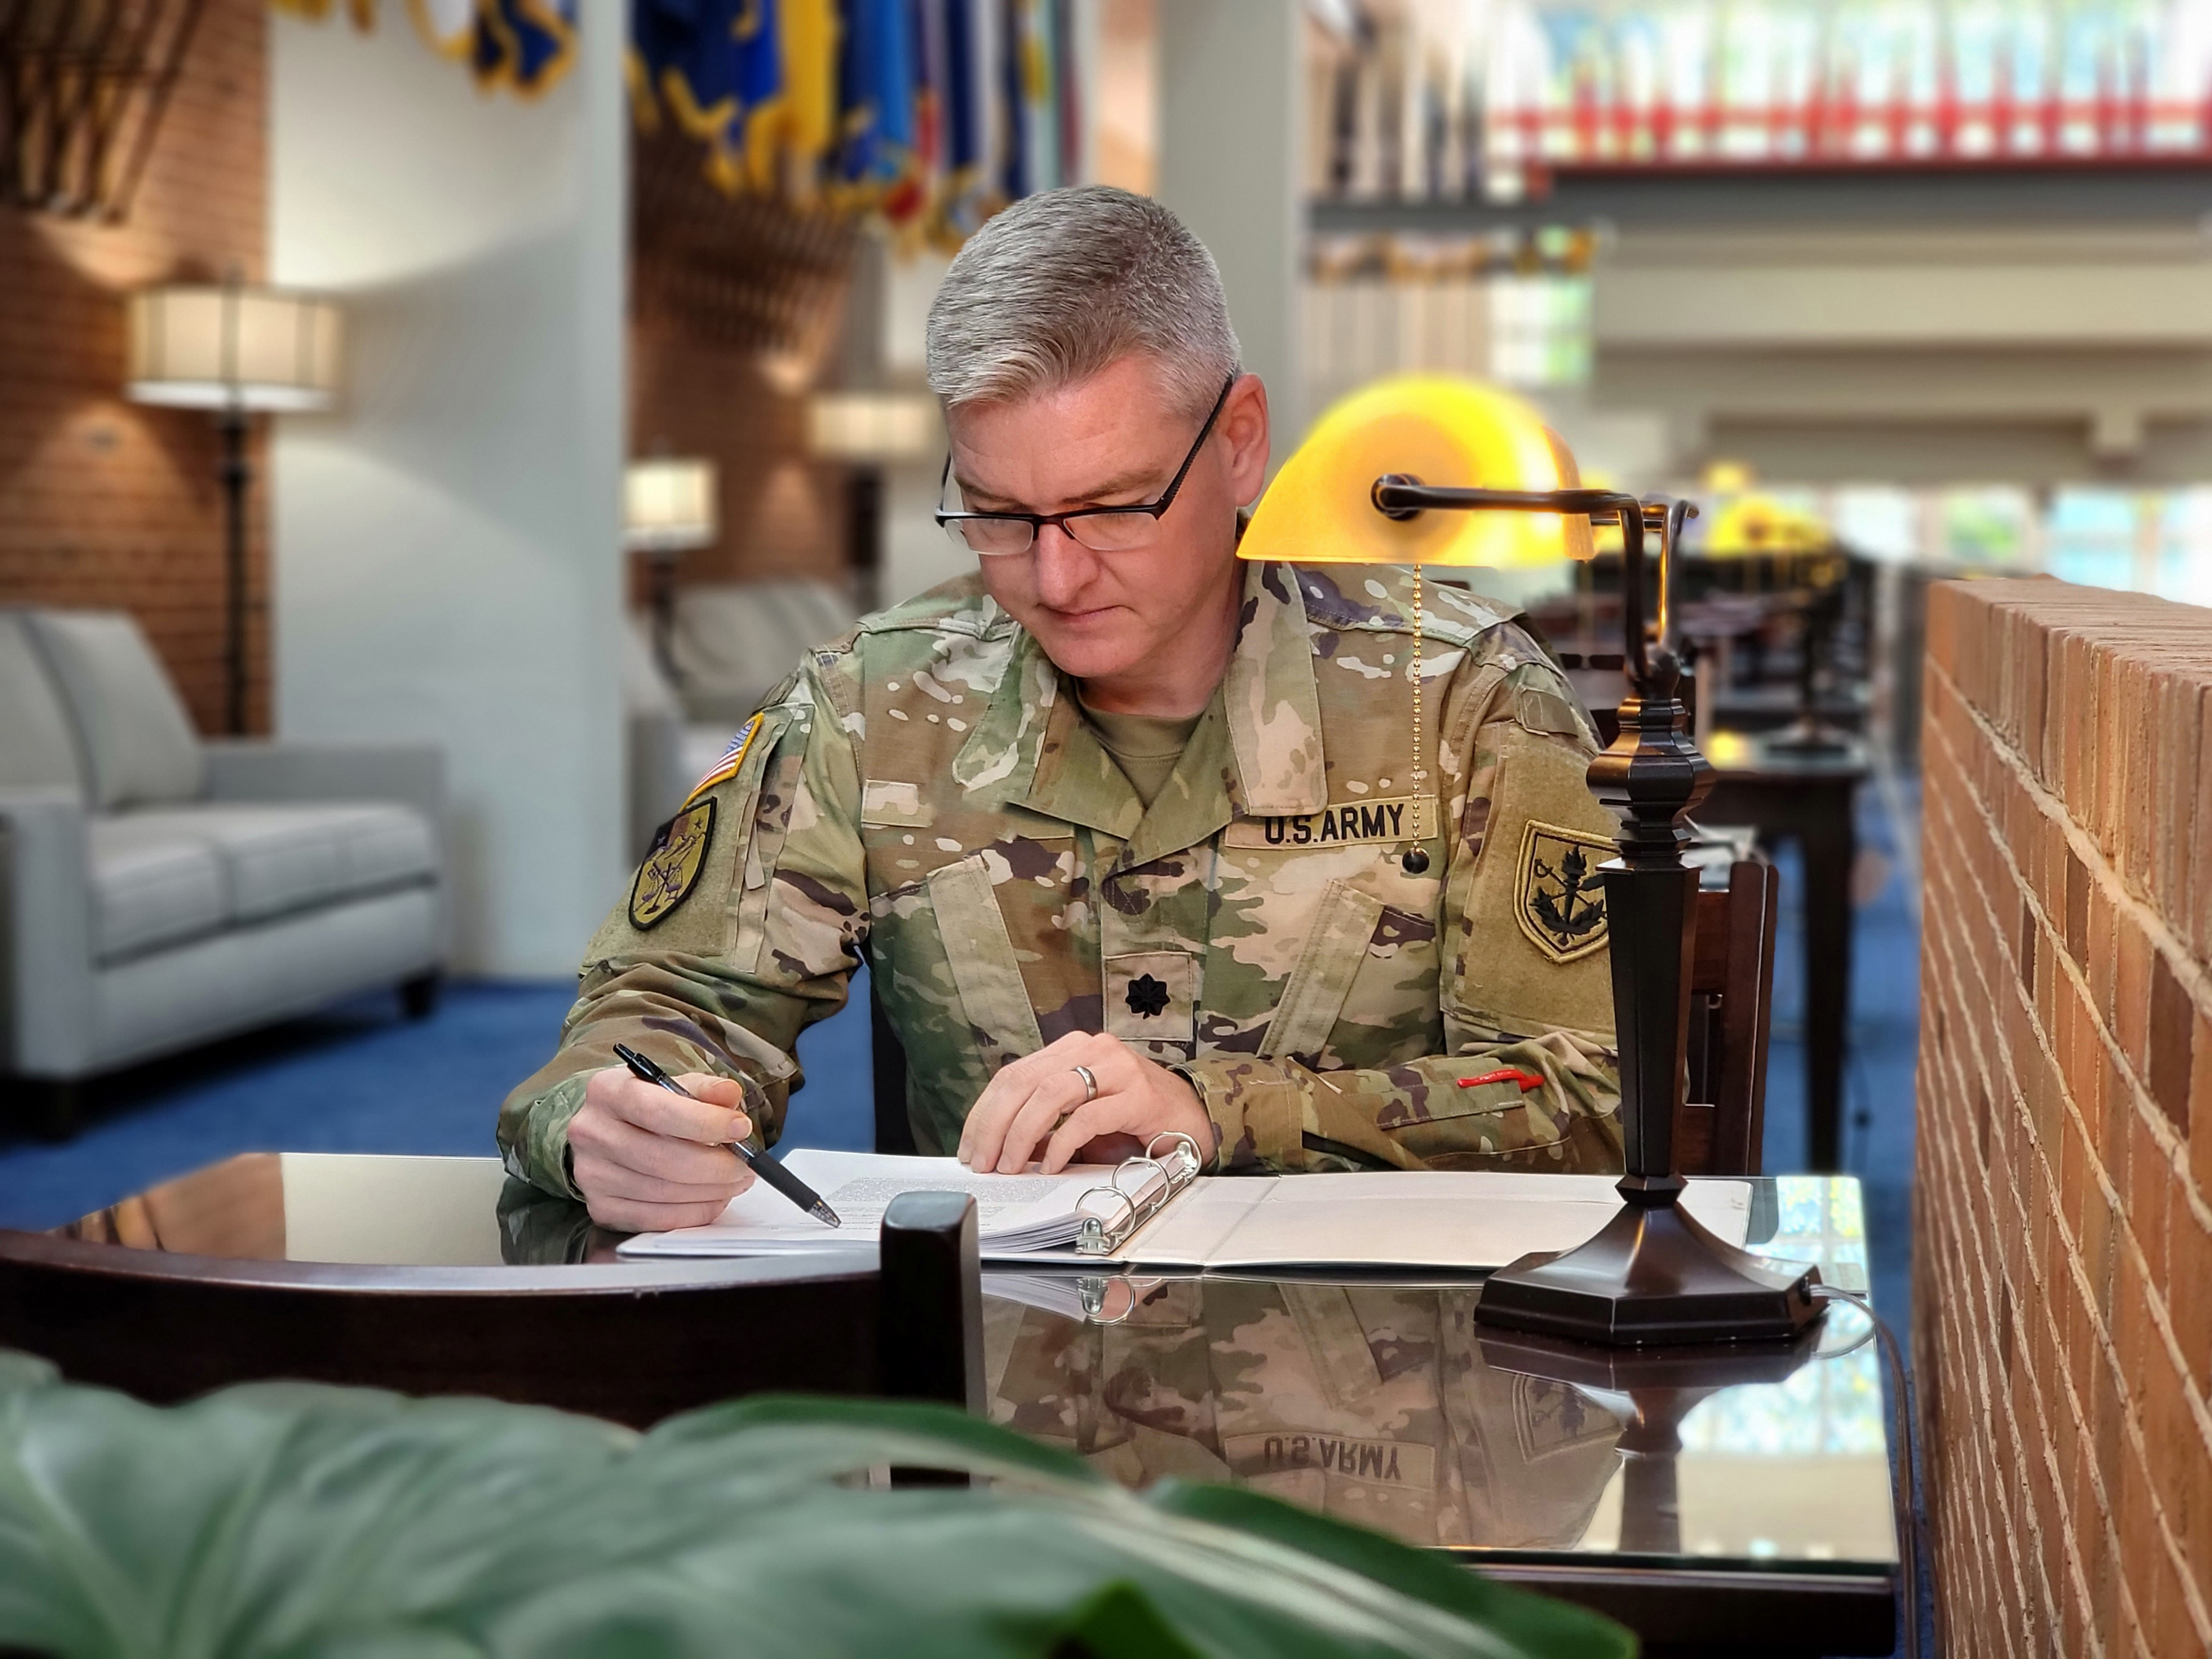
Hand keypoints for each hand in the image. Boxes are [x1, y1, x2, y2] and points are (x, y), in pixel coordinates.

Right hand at [568, 1066, 753, 1231]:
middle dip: (716, 1164)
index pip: (658, 1111)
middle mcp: (592, 1133)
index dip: (705, 1123)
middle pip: (662, 1158)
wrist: (606, 1131)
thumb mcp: (669, 1085)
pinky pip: (658, 1218)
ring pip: (663, 1192)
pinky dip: (695, 1211)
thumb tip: (729, 1095)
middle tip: (746, 1163)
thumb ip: (702, 1089)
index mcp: (608, 1092)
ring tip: (736, 1179)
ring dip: (712, 1190)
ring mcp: (592, 1174)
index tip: (740, 1127)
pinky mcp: (602, 1207)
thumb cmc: (642, 1106)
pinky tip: (715, 1198)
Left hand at [957, 1031, 1217, 1174]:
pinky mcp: (1138, 1095)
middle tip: (983, 1163)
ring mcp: (1117, 1068)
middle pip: (1024, 1082)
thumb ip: (1044, 1121)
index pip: (1013, 1074)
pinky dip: (1061, 1144)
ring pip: (1050, 1095)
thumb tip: (995, 1149)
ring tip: (1009, 1166)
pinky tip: (1049, 1165)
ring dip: (1021, 1135)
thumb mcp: (1079, 1113)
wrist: (1193, 1118)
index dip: (984, 1112)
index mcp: (1071, 1049)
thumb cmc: (1133, 1119)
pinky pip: (1087, 1117)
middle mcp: (1092, 1049)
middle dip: (995, 1126)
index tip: (969, 1146)